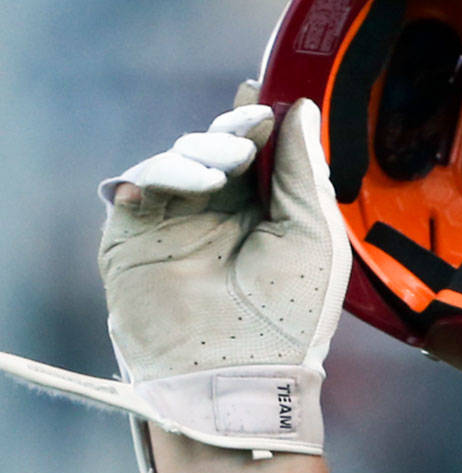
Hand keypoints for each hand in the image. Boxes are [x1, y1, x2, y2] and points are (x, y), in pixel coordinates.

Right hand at [0, 90, 348, 472]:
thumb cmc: (289, 316)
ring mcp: (176, 223)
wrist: (236, 371)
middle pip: (215, 147)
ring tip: (225, 174)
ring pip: (177, 158)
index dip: (258, 124)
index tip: (264, 101)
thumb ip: (304, 171)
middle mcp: (221, 217)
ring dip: (200, 154)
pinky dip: (158, 176)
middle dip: (231, 134)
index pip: (258, 156)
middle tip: (248, 138)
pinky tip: (184, 186)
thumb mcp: (313, 235)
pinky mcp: (136, 233)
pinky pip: (139, 183)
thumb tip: (298, 107)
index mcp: (268, 218)